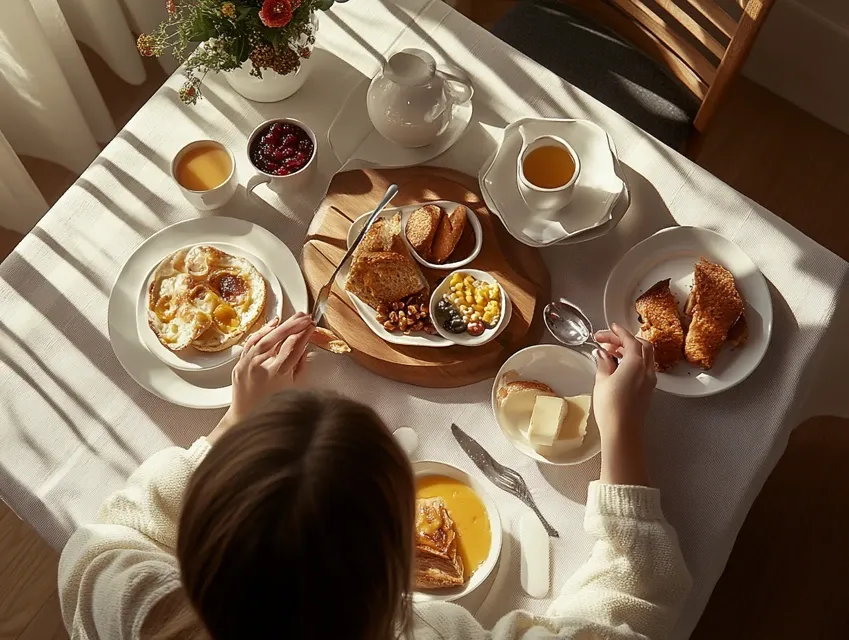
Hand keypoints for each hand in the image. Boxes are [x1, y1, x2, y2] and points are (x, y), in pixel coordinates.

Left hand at [210, 313, 313, 443]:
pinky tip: (273, 323)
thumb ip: (299, 367)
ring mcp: (248, 364)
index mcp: (278, 374)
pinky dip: (262, 331)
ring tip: (294, 317)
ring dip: (281, 326)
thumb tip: (304, 349)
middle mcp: (262, 367)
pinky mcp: (240, 363)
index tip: (311, 326)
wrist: (245, 417)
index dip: (304, 335)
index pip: (294, 347)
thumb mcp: (292, 388)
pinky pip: (251, 342)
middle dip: (295, 325)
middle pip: (280, 339)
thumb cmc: (272, 406)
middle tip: (306, 317)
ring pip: (265, 338)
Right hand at [593, 323, 656, 437]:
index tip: (610, 327)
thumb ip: (603, 363)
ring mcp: (649, 381)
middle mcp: (647, 370)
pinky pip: (644, 368)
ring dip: (630, 350)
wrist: (622, 431)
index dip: (619, 332)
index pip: (629, 340)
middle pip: (641, 345)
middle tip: (607, 341)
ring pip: (644, 356)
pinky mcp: (648, 390)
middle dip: (625, 339)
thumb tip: (602, 354)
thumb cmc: (611, 406)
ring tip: (610, 353)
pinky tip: (619, 366)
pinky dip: (633, 361)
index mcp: (636, 363)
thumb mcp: (602, 381)